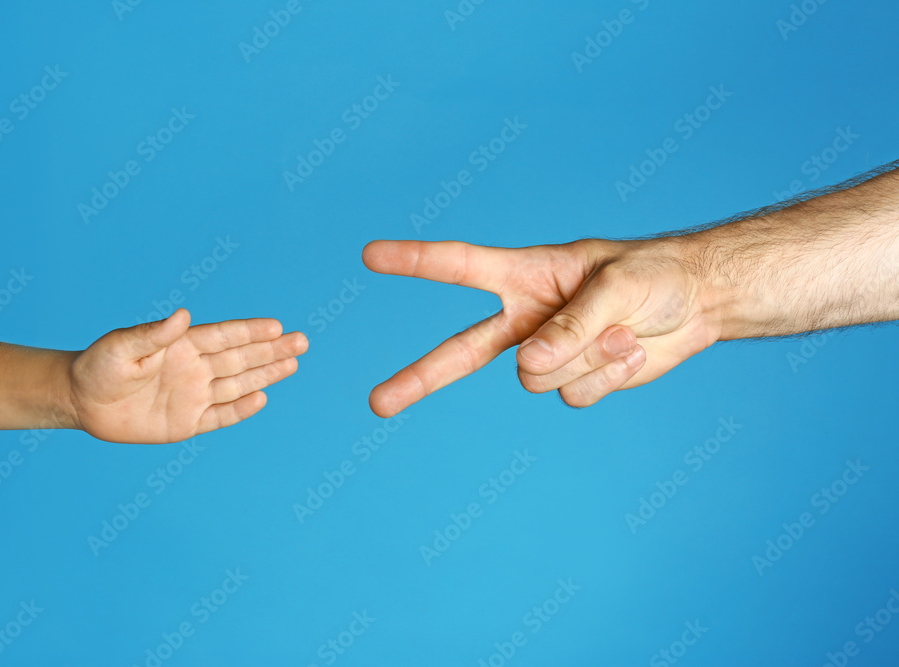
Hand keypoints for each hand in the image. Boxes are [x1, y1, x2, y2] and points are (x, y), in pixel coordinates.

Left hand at [66, 309, 307, 442]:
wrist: (81, 402)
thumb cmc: (98, 366)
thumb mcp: (121, 346)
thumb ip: (153, 334)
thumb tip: (182, 315)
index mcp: (182, 346)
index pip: (225, 337)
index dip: (251, 332)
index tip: (278, 326)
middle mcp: (194, 368)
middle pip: (241, 358)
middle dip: (272, 350)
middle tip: (302, 341)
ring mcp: (193, 395)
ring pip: (238, 383)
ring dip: (266, 374)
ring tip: (293, 363)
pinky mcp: (186, 422)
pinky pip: (220, 416)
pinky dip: (241, 409)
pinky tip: (261, 397)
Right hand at [362, 237, 719, 416]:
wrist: (698, 303)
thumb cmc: (655, 274)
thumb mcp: (616, 287)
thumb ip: (570, 326)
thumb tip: (526, 368)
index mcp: (525, 275)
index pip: (460, 267)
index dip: (414, 261)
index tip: (370, 256)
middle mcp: (527, 318)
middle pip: (460, 353)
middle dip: (419, 378)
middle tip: (377, 403)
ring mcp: (549, 354)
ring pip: (537, 380)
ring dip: (586, 360)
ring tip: (622, 330)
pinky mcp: (576, 381)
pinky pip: (574, 398)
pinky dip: (607, 378)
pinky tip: (630, 352)